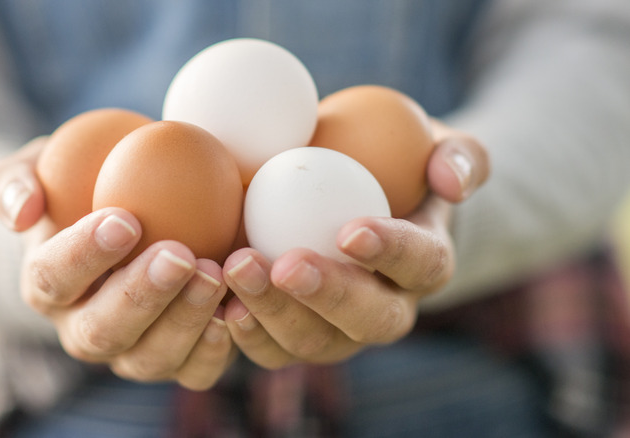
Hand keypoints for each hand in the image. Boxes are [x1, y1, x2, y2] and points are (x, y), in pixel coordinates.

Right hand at [0, 138, 235, 389]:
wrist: (132, 220)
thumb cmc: (83, 187)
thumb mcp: (41, 168)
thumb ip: (14, 181)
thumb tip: (23, 211)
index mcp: (47, 286)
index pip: (53, 278)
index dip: (84, 254)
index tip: (125, 220)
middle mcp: (84, 330)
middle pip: (102, 331)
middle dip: (140, 297)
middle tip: (179, 255)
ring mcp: (131, 352)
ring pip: (149, 358)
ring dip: (183, 321)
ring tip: (214, 275)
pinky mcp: (177, 361)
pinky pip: (194, 372)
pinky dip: (215, 350)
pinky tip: (234, 312)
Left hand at [221, 123, 488, 368]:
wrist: (344, 198)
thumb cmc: (390, 165)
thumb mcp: (432, 143)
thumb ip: (459, 154)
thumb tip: (452, 183)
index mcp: (425, 263)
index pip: (421, 264)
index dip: (391, 252)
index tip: (350, 230)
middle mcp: (387, 309)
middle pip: (369, 320)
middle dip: (328, 297)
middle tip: (285, 265)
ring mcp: (338, 332)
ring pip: (313, 342)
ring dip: (273, 312)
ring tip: (235, 269)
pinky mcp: (290, 338)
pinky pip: (269, 349)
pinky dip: (242, 330)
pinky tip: (216, 299)